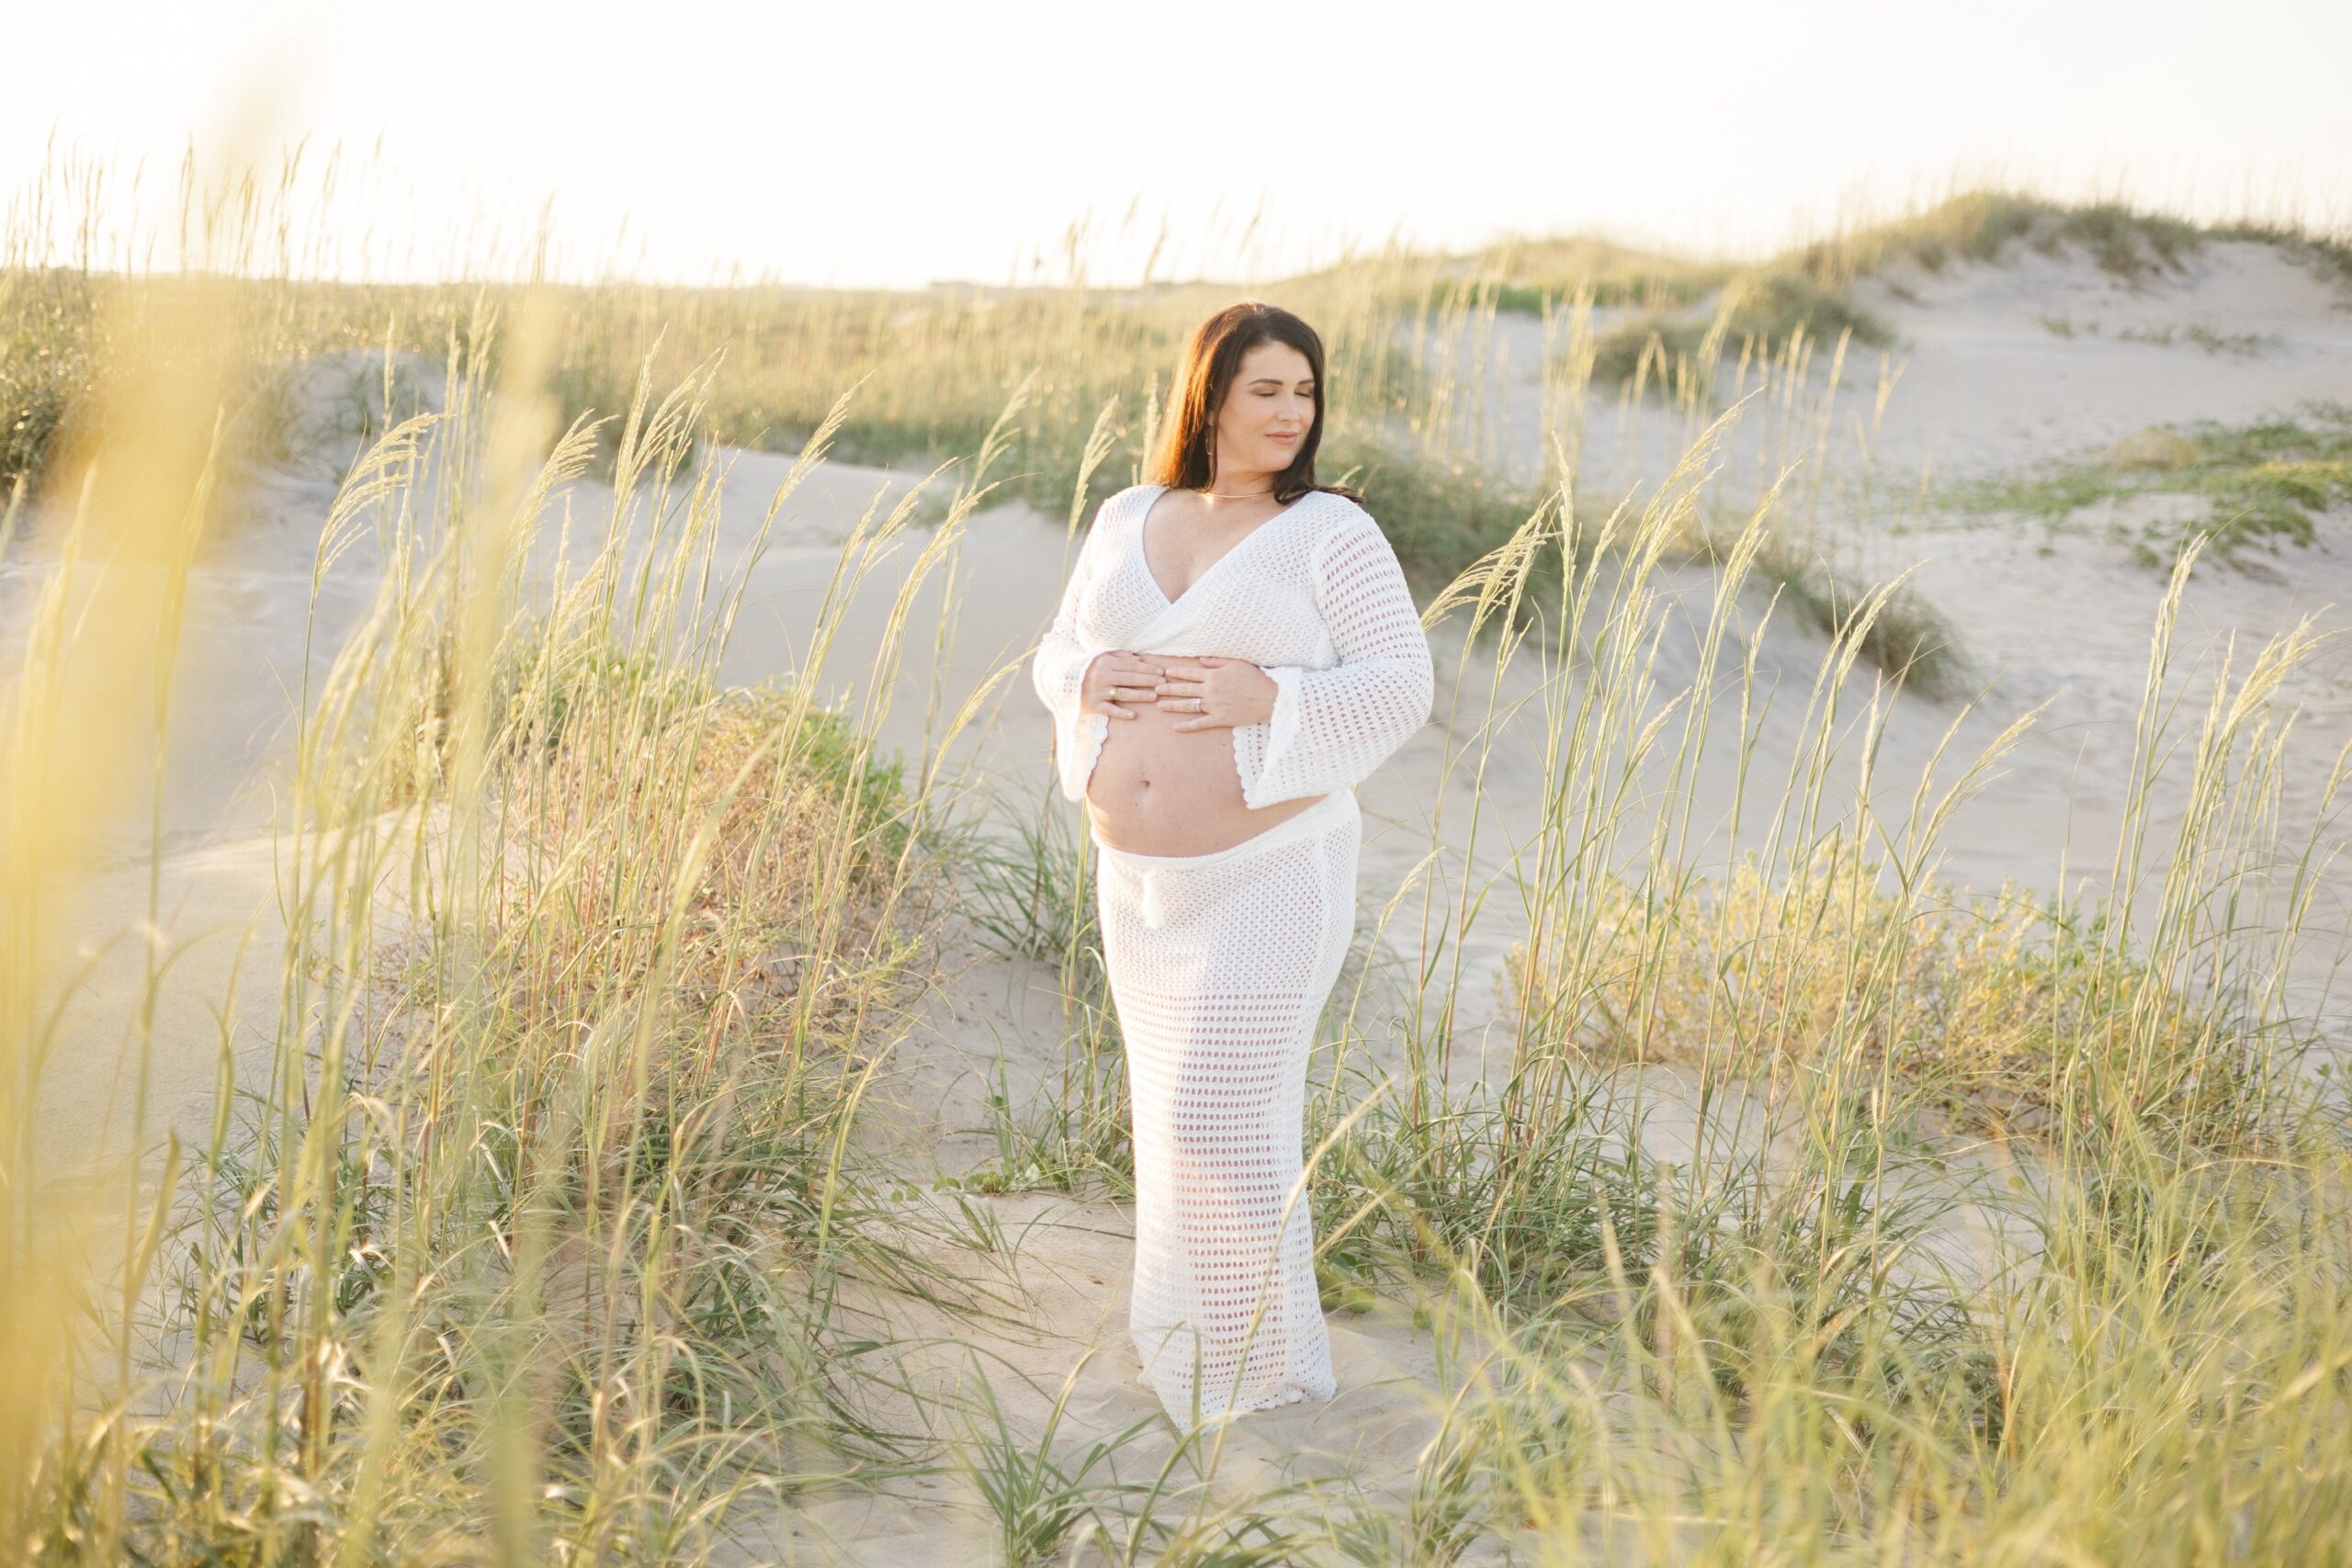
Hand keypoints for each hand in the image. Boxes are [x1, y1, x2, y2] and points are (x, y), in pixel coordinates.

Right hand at [1081, 650, 1165, 719]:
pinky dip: (1121, 713)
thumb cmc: (1089, 666)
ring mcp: (1098, 691)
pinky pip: (1109, 709)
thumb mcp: (1102, 655)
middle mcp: (1102, 676)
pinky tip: (1133, 715)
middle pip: (1129, 679)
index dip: (1147, 669)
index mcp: (1106, 663)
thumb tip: (1139, 659)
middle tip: (1163, 684)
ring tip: (1154, 697)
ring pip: (1122, 693)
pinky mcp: (1094, 705)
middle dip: (1148, 681)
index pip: (1131, 666)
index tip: (1161, 672)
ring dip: (1139, 695)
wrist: (1063, 679)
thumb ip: (1120, 655)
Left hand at [1153, 656, 1275, 730]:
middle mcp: (1211, 690)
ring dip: (1172, 705)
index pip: (1190, 673)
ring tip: (1159, 705)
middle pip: (1184, 689)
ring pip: (1188, 706)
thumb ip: (1216, 661)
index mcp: (1214, 675)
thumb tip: (1200, 659)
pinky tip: (1175, 727)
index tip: (1165, 672)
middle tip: (1155, 689)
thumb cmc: (1255, 678)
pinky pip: (1200, 723)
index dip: (1176, 672)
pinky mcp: (1220, 719)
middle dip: (1168, 688)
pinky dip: (1187, 726)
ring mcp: (1214, 706)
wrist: (1270, 697)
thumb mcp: (1236, 664)